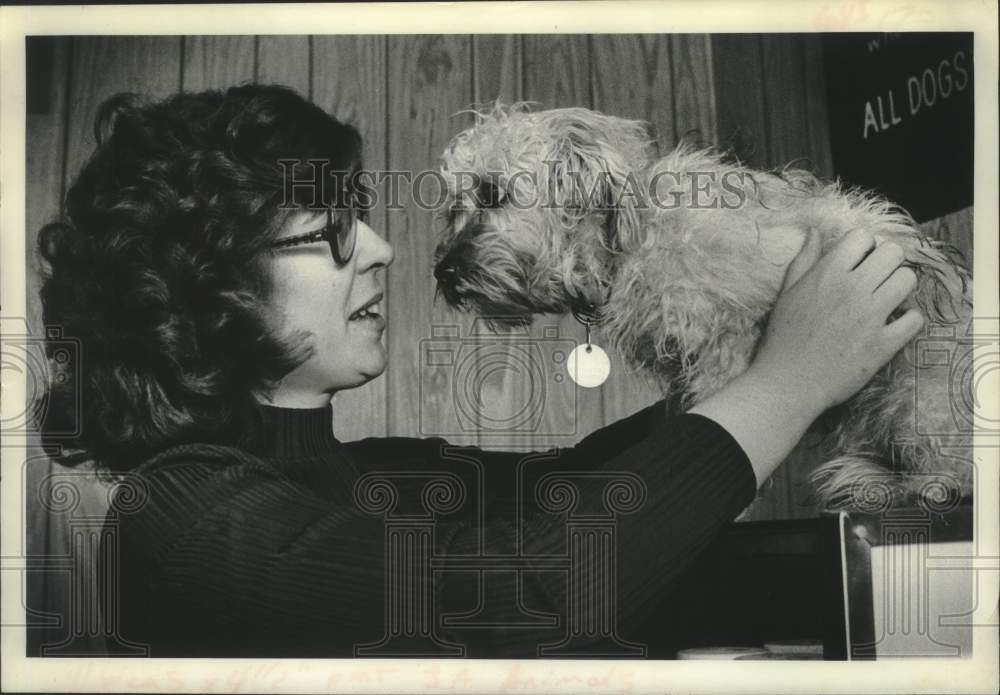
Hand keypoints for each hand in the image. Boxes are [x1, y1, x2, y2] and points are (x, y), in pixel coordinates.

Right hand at [748, 227, 923, 419]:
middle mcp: (852, 290)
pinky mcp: (883, 344)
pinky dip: (908, 320)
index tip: (858, 261)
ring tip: (887, 299)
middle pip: (893, 253)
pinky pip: (914, 320)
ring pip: (908, 280)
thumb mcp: (787, 294)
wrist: (788, 383)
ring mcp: (870, 317)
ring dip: (899, 286)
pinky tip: (893, 324)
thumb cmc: (783, 338)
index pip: (862, 237)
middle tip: (877, 278)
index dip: (863, 247)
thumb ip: (804, 260)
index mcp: (827, 274)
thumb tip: (814, 231)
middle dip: (887, 262)